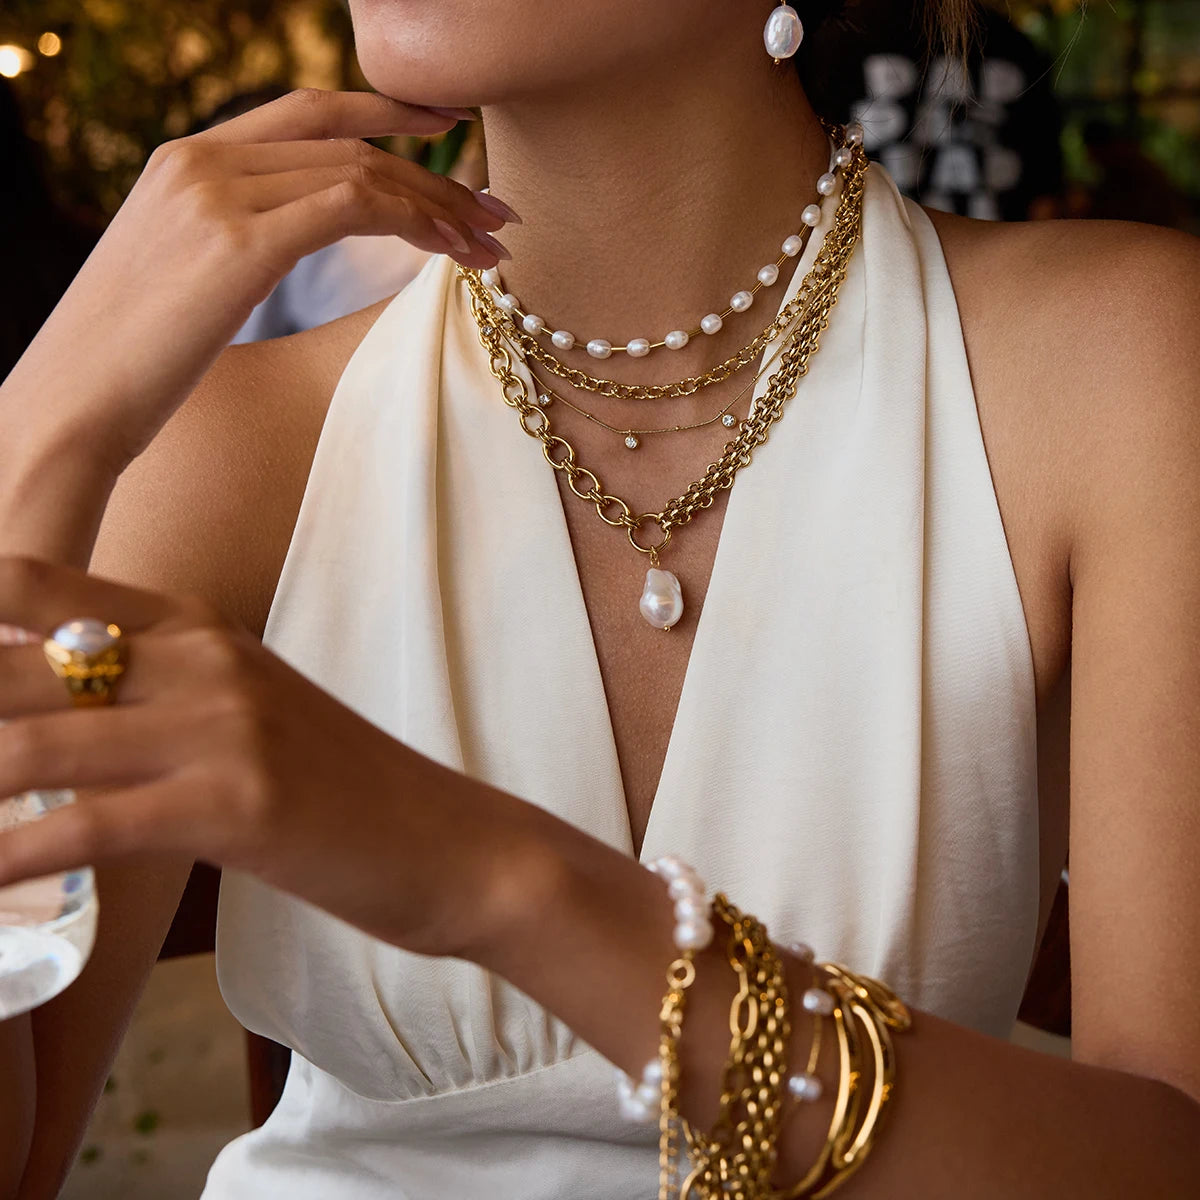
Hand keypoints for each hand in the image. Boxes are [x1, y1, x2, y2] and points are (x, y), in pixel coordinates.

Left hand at [0, 557, 526, 958]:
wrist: (455, 842)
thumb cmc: (346, 790)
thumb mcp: (251, 718)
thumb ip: (158, 702)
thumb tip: (54, 718)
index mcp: (203, 630)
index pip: (35, 590)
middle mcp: (205, 661)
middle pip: (14, 669)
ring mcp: (225, 729)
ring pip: (34, 747)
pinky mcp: (238, 806)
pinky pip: (87, 829)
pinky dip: (11, 861)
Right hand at [1, 89, 514, 471]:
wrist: (71, 404)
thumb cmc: (128, 362)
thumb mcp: (181, 277)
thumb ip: (232, 239)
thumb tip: (283, 247)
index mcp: (185, 160)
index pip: (308, 115)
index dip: (387, 114)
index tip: (448, 130)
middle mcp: (200, 160)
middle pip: (347, 139)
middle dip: (434, 170)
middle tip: (494, 211)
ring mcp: (216, 194)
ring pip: (360, 170)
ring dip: (437, 205)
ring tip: (489, 247)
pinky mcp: (239, 242)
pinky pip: (352, 207)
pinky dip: (411, 223)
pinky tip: (449, 253)